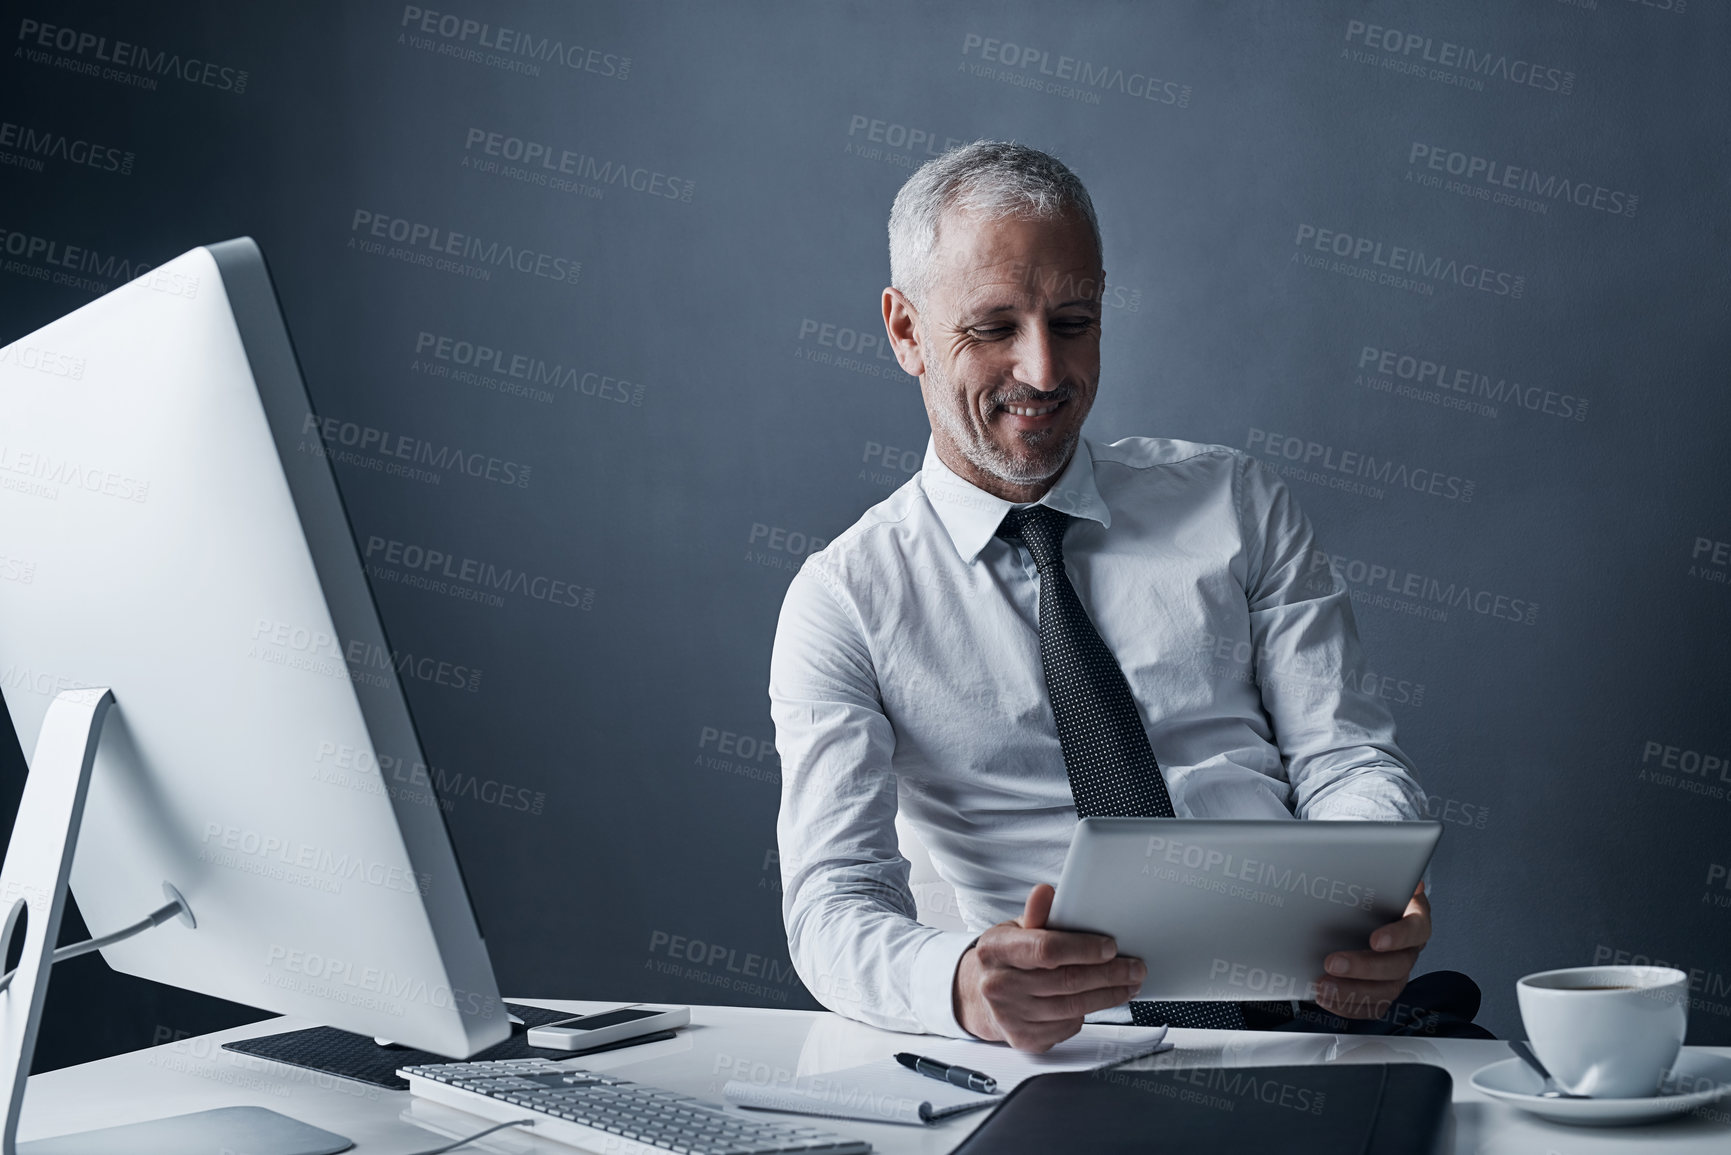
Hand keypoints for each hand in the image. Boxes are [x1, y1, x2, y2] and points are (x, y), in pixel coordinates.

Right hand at [952, 883, 1145, 1052]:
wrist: (980, 995)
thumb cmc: (1007, 957)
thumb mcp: (1016, 929)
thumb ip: (1036, 913)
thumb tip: (1045, 892)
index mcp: (995, 950)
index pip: (1046, 949)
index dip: (1083, 949)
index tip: (1111, 947)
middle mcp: (998, 985)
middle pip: (1067, 981)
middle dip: (1109, 974)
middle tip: (1135, 968)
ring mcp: (1010, 1016)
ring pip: (1073, 1007)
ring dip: (1108, 995)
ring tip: (1128, 984)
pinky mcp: (1025, 1039)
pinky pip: (1068, 1026)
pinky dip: (1088, 1012)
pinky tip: (1100, 1000)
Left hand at [1315, 881, 1430, 1019]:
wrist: (1355, 908)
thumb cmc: (1367, 890)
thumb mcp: (1371, 875)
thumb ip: (1376, 870)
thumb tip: (1378, 864)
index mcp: (1413, 917)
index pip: (1416, 928)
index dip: (1398, 936)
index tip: (1376, 939)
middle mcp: (1409, 948)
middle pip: (1397, 966)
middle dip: (1363, 967)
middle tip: (1331, 962)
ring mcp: (1396, 972)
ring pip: (1384, 991)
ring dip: (1351, 991)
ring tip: (1322, 985)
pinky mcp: (1380, 990)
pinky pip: (1370, 1007)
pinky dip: (1346, 1005)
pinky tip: (1325, 997)